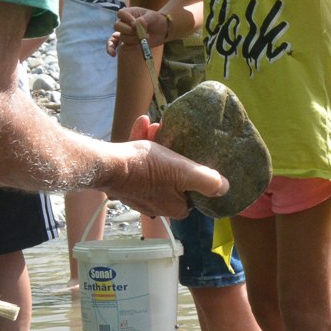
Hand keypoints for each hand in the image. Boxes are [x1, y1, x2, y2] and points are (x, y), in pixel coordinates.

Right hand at [105, 115, 228, 216]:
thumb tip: (225, 188)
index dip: (197, 178)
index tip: (196, 160)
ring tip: (157, 126)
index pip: (194, 196)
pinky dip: (141, 142)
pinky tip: (142, 123)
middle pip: (174, 178)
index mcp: (175, 207)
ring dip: (158, 144)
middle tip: (174, 136)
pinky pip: (138, 162)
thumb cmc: (147, 169)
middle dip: (175, 154)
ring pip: (155, 166)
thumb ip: (207, 181)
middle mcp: (157, 205)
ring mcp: (138, 193)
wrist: (105, 165)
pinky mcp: (123, 181)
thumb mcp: (184, 172)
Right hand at [110, 6, 165, 57]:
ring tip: (145, 37)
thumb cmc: (156, 20)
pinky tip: (117, 52)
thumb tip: (137, 22)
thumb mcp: (153, 17)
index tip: (135, 24)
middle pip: (117, 26)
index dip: (127, 19)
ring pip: (122, 37)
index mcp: (129, 13)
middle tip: (138, 32)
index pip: (121, 13)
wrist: (162, 31)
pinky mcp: (126, 42)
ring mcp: (124, 32)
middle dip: (128, 30)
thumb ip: (145, 19)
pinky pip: (118, 46)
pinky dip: (118, 48)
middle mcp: (124, 22)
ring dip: (133, 39)